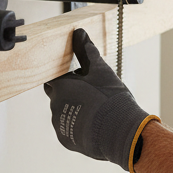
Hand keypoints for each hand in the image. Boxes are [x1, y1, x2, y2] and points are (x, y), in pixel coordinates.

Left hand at [43, 29, 158, 172]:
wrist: (119, 133)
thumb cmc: (110, 99)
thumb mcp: (101, 71)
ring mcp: (59, 124)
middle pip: (56, 94)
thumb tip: (79, 32)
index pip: (53, 77)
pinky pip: (67, 129)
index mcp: (61, 86)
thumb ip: (87, 51)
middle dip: (68, 92)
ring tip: (94, 111)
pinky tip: (92, 124)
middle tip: (87, 92)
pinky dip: (76, 126)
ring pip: (61, 112)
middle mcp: (55, 105)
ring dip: (72, 110)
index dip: (64, 76)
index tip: (75, 76)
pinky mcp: (65, 140)